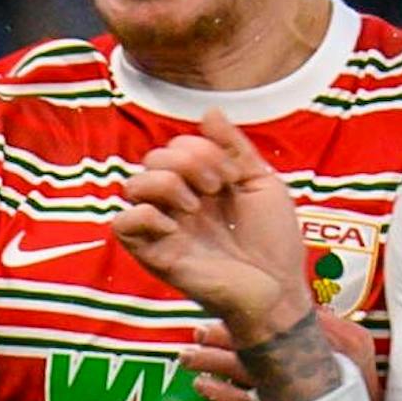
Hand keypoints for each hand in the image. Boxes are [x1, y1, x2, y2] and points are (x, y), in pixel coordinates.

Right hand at [115, 109, 314, 340]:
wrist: (278, 289)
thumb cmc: (274, 243)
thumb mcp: (260, 183)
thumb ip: (234, 148)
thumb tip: (210, 111)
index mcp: (199, 187)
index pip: (176, 146)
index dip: (203, 148)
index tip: (233, 176)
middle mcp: (177, 205)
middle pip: (152, 159)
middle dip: (188, 161)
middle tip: (217, 189)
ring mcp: (164, 229)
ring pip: (133, 185)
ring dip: (167, 183)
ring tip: (196, 206)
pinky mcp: (154, 256)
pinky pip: (122, 224)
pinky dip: (146, 214)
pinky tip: (176, 224)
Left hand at [184, 310, 382, 400]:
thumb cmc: (360, 392)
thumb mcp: (357, 351)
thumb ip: (329, 327)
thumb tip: (299, 305)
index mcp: (338, 339)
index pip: (290, 313)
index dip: (255, 307)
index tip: (228, 302)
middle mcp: (315, 361)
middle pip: (260, 337)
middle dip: (225, 333)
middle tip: (198, 330)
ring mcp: (297, 391)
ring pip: (246, 368)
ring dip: (212, 361)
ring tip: (187, 356)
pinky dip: (220, 394)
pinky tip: (202, 386)